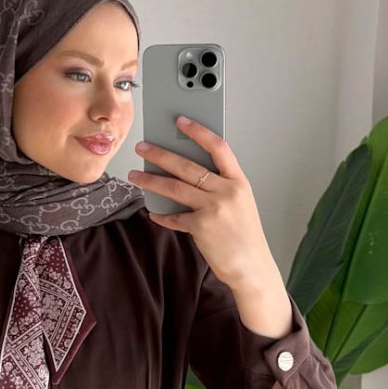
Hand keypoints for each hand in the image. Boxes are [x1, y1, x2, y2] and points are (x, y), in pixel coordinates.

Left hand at [128, 116, 276, 292]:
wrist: (252, 267)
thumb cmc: (245, 236)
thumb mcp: (240, 204)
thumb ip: (220, 186)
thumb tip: (187, 173)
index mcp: (238, 182)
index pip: (218, 147)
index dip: (198, 131)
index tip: (181, 121)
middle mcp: (226, 191)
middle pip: (187, 165)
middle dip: (160, 154)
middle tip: (142, 147)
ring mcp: (213, 208)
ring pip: (174, 187)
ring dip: (150, 180)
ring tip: (135, 175)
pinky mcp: (201, 227)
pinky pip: (174, 217)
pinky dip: (162, 215)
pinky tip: (153, 213)